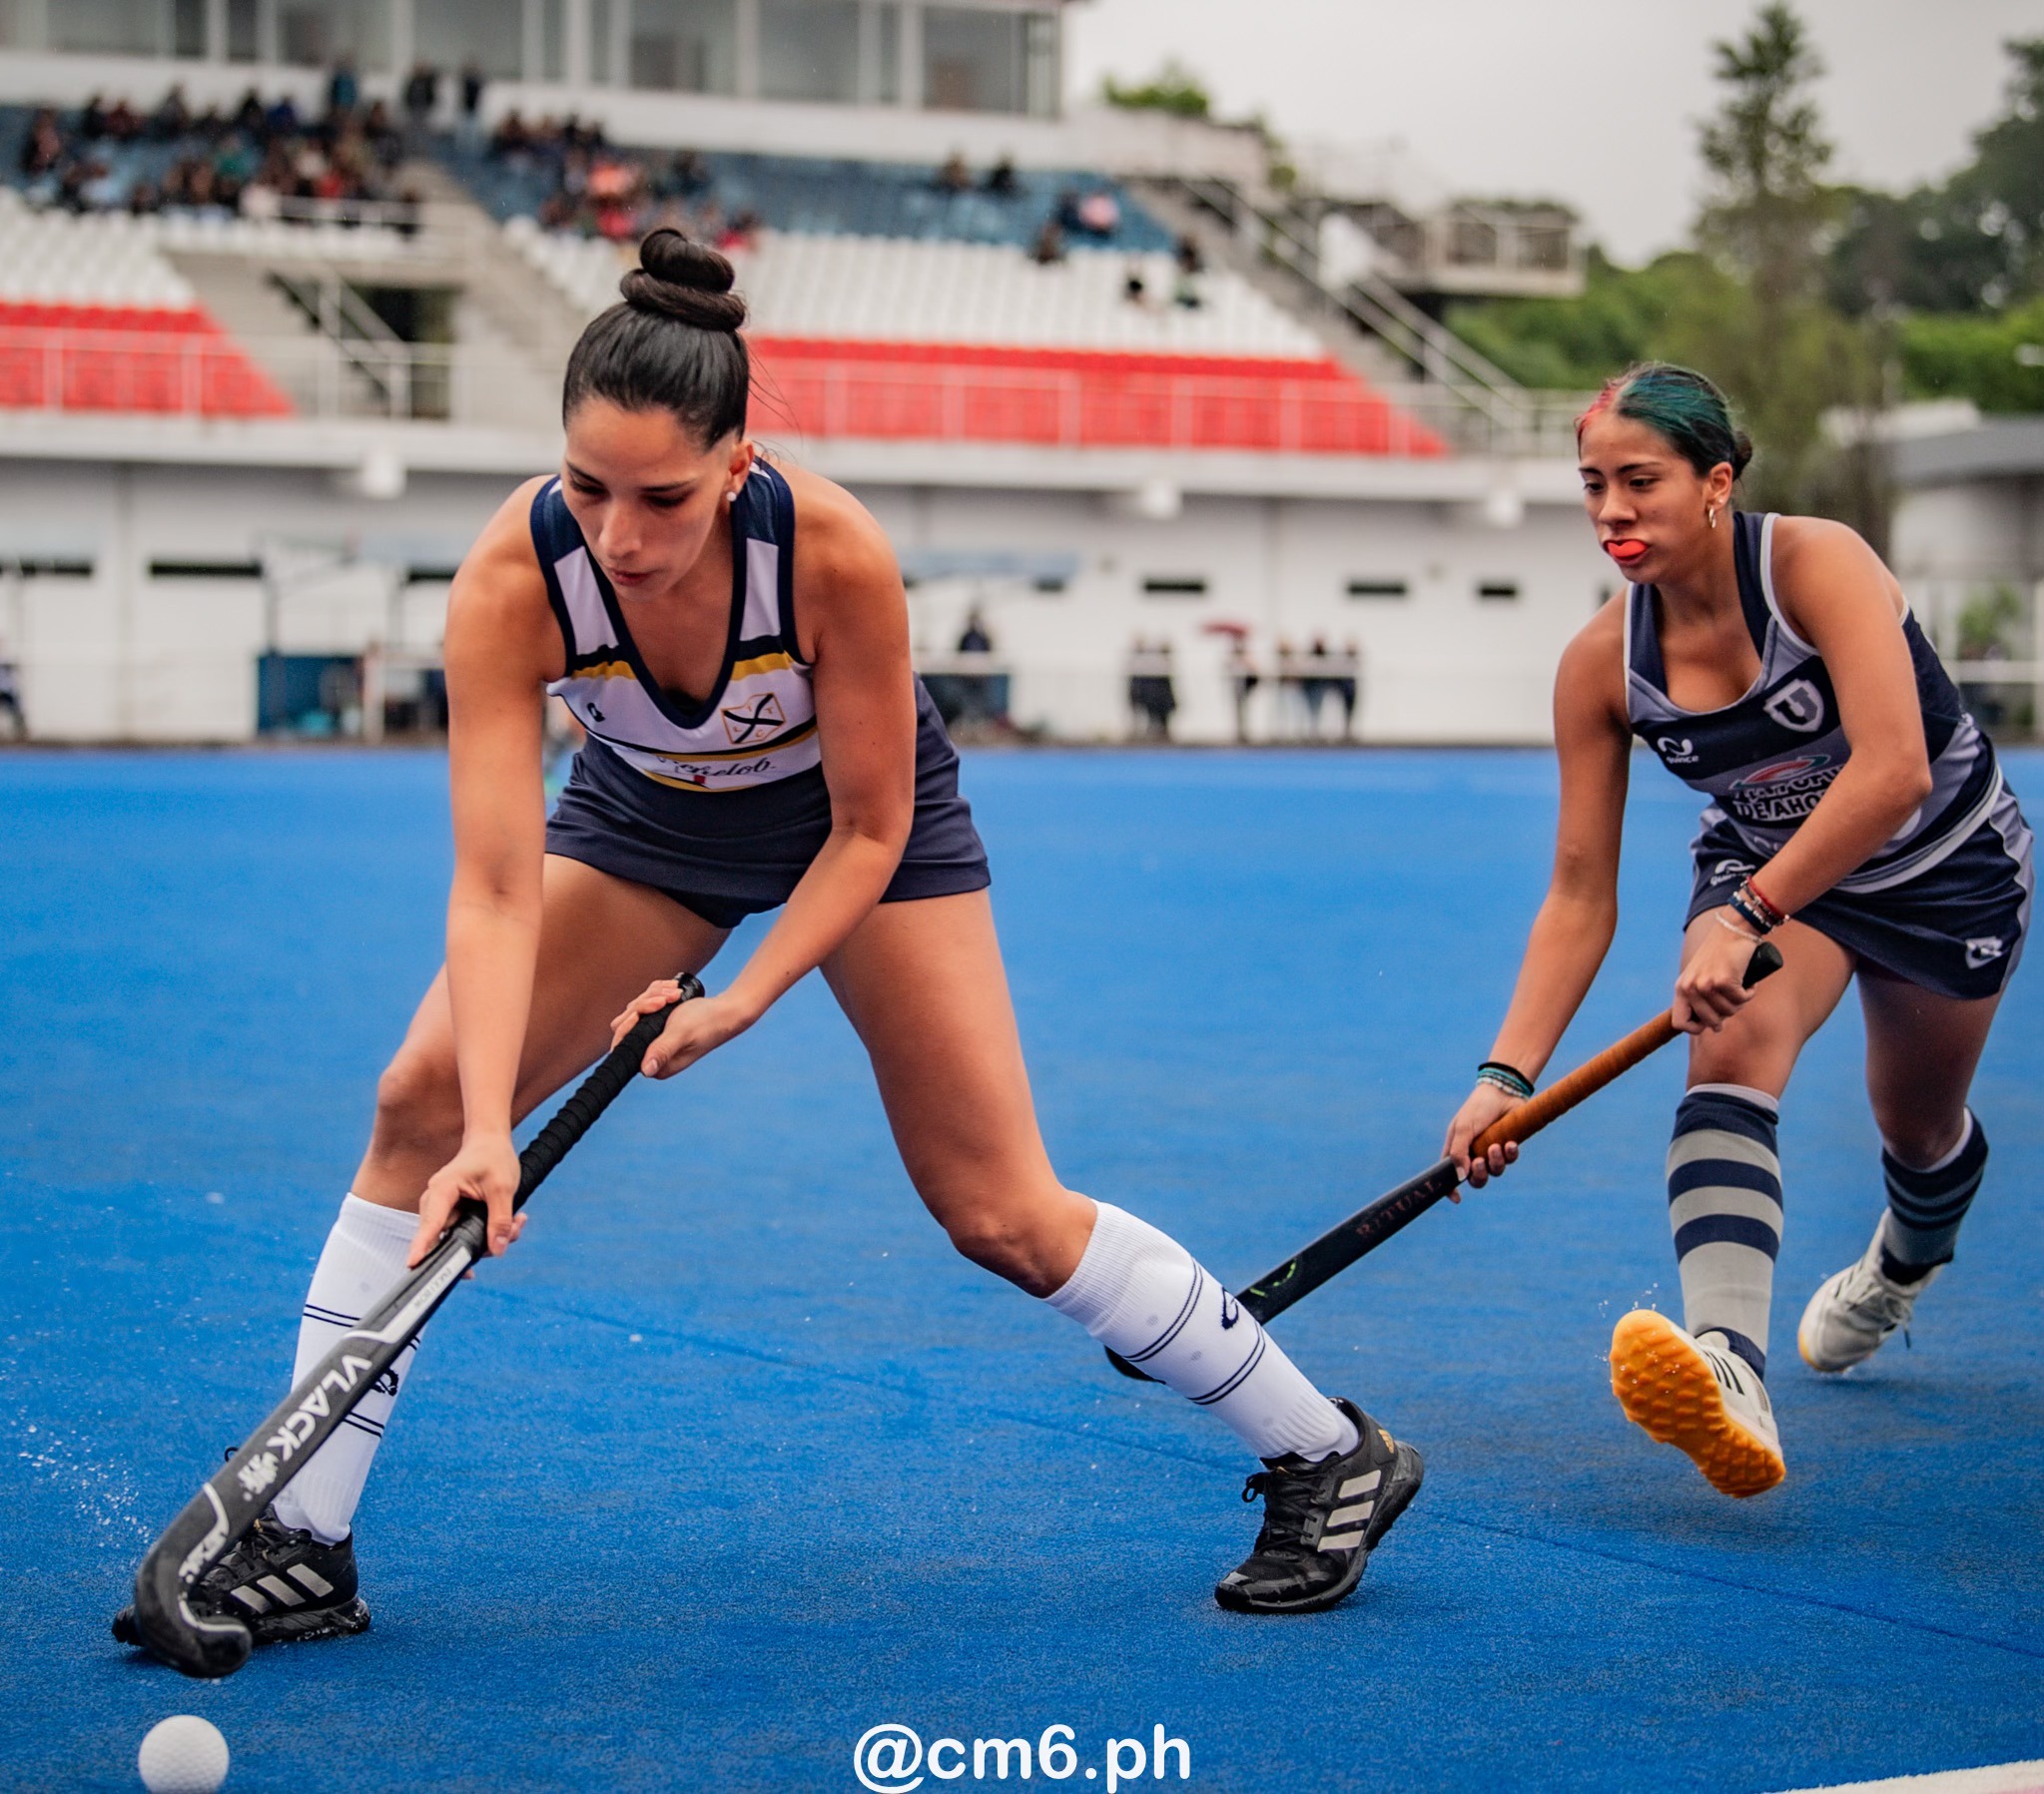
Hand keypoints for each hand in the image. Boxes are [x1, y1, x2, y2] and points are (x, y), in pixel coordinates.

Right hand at [408, 1132, 524, 1267]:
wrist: (490, 1142)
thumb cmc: (493, 1157)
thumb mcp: (503, 1187)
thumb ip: (500, 1220)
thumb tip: (497, 1250)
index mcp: (442, 1190)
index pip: (430, 1224)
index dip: (421, 1246)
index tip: (412, 1265)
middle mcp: (436, 1202)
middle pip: (447, 1238)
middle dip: (480, 1244)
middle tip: (511, 1232)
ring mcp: (444, 1210)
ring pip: (460, 1238)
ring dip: (490, 1237)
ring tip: (516, 1223)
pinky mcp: (455, 1214)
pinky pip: (468, 1232)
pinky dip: (489, 1231)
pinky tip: (512, 1221)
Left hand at [608, 978, 754, 1079]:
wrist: (726, 1011)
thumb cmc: (707, 1023)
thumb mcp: (682, 1034)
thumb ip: (662, 1049)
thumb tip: (645, 1071)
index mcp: (656, 1065)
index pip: (624, 1045)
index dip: (628, 1025)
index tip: (644, 1009)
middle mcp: (652, 1055)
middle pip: (627, 1024)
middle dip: (644, 1005)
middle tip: (666, 998)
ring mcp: (655, 1038)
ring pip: (636, 1010)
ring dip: (653, 996)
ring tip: (675, 993)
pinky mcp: (659, 1025)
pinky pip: (646, 1004)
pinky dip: (657, 994)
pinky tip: (674, 991)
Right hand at [1444, 1082, 1521, 1189]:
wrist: (1503, 1092)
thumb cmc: (1477, 1108)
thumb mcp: (1463, 1129)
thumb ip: (1458, 1153)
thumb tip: (1460, 1177)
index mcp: (1457, 1149)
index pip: (1450, 1175)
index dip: (1451, 1189)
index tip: (1457, 1198)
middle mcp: (1473, 1153)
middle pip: (1475, 1179)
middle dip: (1478, 1175)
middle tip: (1479, 1162)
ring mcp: (1491, 1152)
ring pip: (1495, 1172)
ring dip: (1495, 1162)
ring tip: (1496, 1146)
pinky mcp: (1508, 1147)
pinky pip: (1510, 1160)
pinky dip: (1510, 1154)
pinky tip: (1510, 1143)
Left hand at [1673, 914, 1764, 1033]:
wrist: (1733, 929)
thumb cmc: (1720, 955)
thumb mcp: (1701, 976)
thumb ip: (1700, 998)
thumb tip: (1714, 1027)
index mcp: (1681, 987)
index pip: (1679, 1023)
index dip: (1697, 1029)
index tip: (1712, 1024)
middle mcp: (1690, 987)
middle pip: (1710, 1021)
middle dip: (1726, 1016)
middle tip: (1734, 1001)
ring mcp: (1706, 984)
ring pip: (1729, 1011)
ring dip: (1740, 1002)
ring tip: (1740, 987)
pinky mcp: (1724, 980)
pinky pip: (1742, 999)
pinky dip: (1750, 992)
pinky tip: (1750, 982)